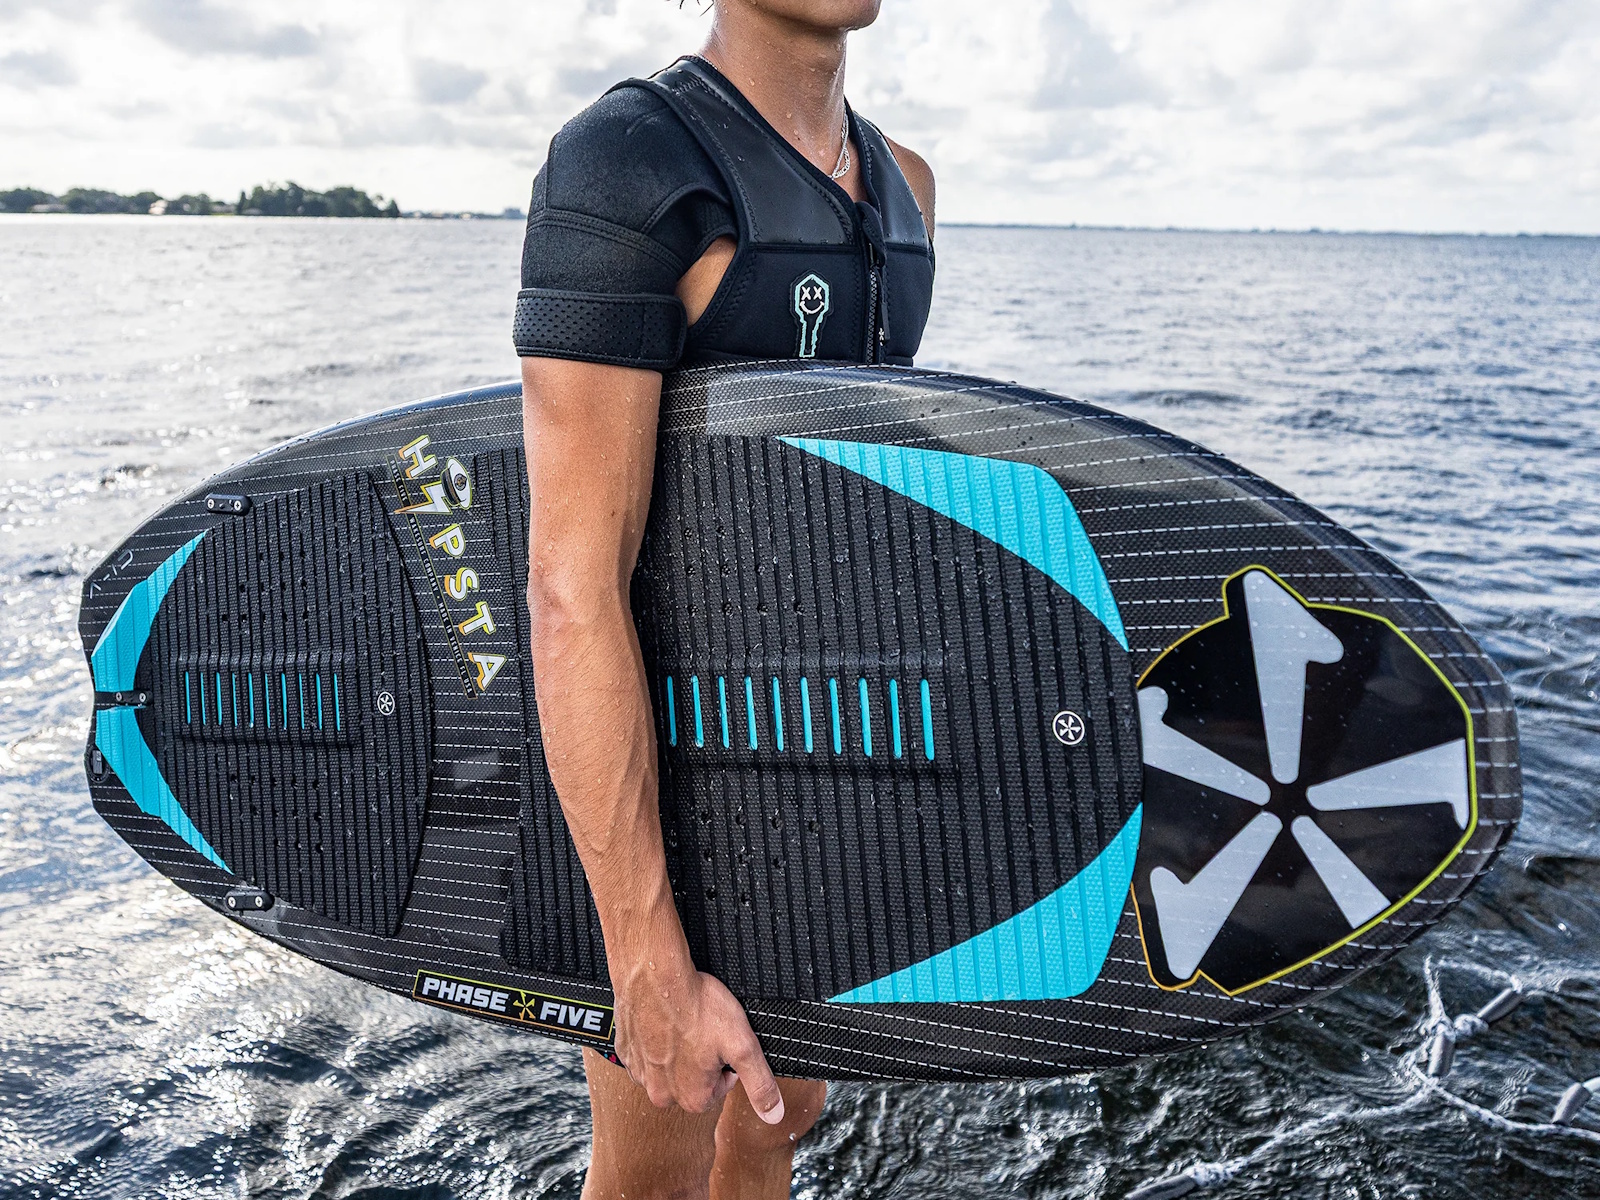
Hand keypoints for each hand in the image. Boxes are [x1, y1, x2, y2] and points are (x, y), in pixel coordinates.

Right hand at [610, 939, 784, 1123]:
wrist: (654, 975)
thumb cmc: (696, 1006)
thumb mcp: (742, 1045)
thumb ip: (760, 1084)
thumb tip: (774, 1114)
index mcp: (692, 1098)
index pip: (719, 1090)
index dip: (725, 1063)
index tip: (721, 1041)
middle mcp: (661, 1093)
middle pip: (691, 1082)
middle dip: (699, 1060)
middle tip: (703, 1029)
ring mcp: (639, 1072)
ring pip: (666, 1069)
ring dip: (675, 1050)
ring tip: (683, 1022)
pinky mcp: (625, 1050)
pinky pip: (645, 1052)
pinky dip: (654, 1038)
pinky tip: (663, 1019)